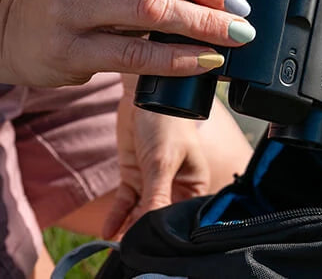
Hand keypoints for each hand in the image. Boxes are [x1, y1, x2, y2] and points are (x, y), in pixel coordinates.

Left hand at [102, 75, 209, 238]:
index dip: (172, 228)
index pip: (185, 214)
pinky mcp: (134, 176)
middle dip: (149, 229)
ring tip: (120, 243)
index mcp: (195, 182)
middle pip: (162, 214)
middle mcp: (177, 185)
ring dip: (131, 226)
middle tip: (135, 244)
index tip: (157, 240)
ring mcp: (153, 181)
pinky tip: (109, 230)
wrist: (145, 93)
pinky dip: (118, 216)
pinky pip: (126, 202)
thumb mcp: (162, 161)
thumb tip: (153, 225)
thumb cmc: (168, 120)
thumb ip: (157, 195)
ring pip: (142, 211)